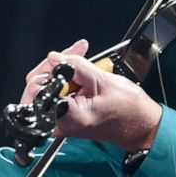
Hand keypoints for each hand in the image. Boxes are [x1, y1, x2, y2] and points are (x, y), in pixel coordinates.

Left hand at [22, 39, 161, 151]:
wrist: (139, 124)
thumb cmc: (128, 110)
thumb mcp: (104, 81)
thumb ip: (76, 67)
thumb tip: (55, 57)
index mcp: (67, 117)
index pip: (36, 91)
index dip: (47, 70)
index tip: (63, 59)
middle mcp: (59, 123)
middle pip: (39, 87)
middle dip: (56, 65)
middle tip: (76, 52)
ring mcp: (60, 120)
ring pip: (48, 87)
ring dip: (63, 68)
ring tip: (82, 56)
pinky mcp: (65, 114)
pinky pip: (58, 91)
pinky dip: (68, 78)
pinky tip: (82, 69)